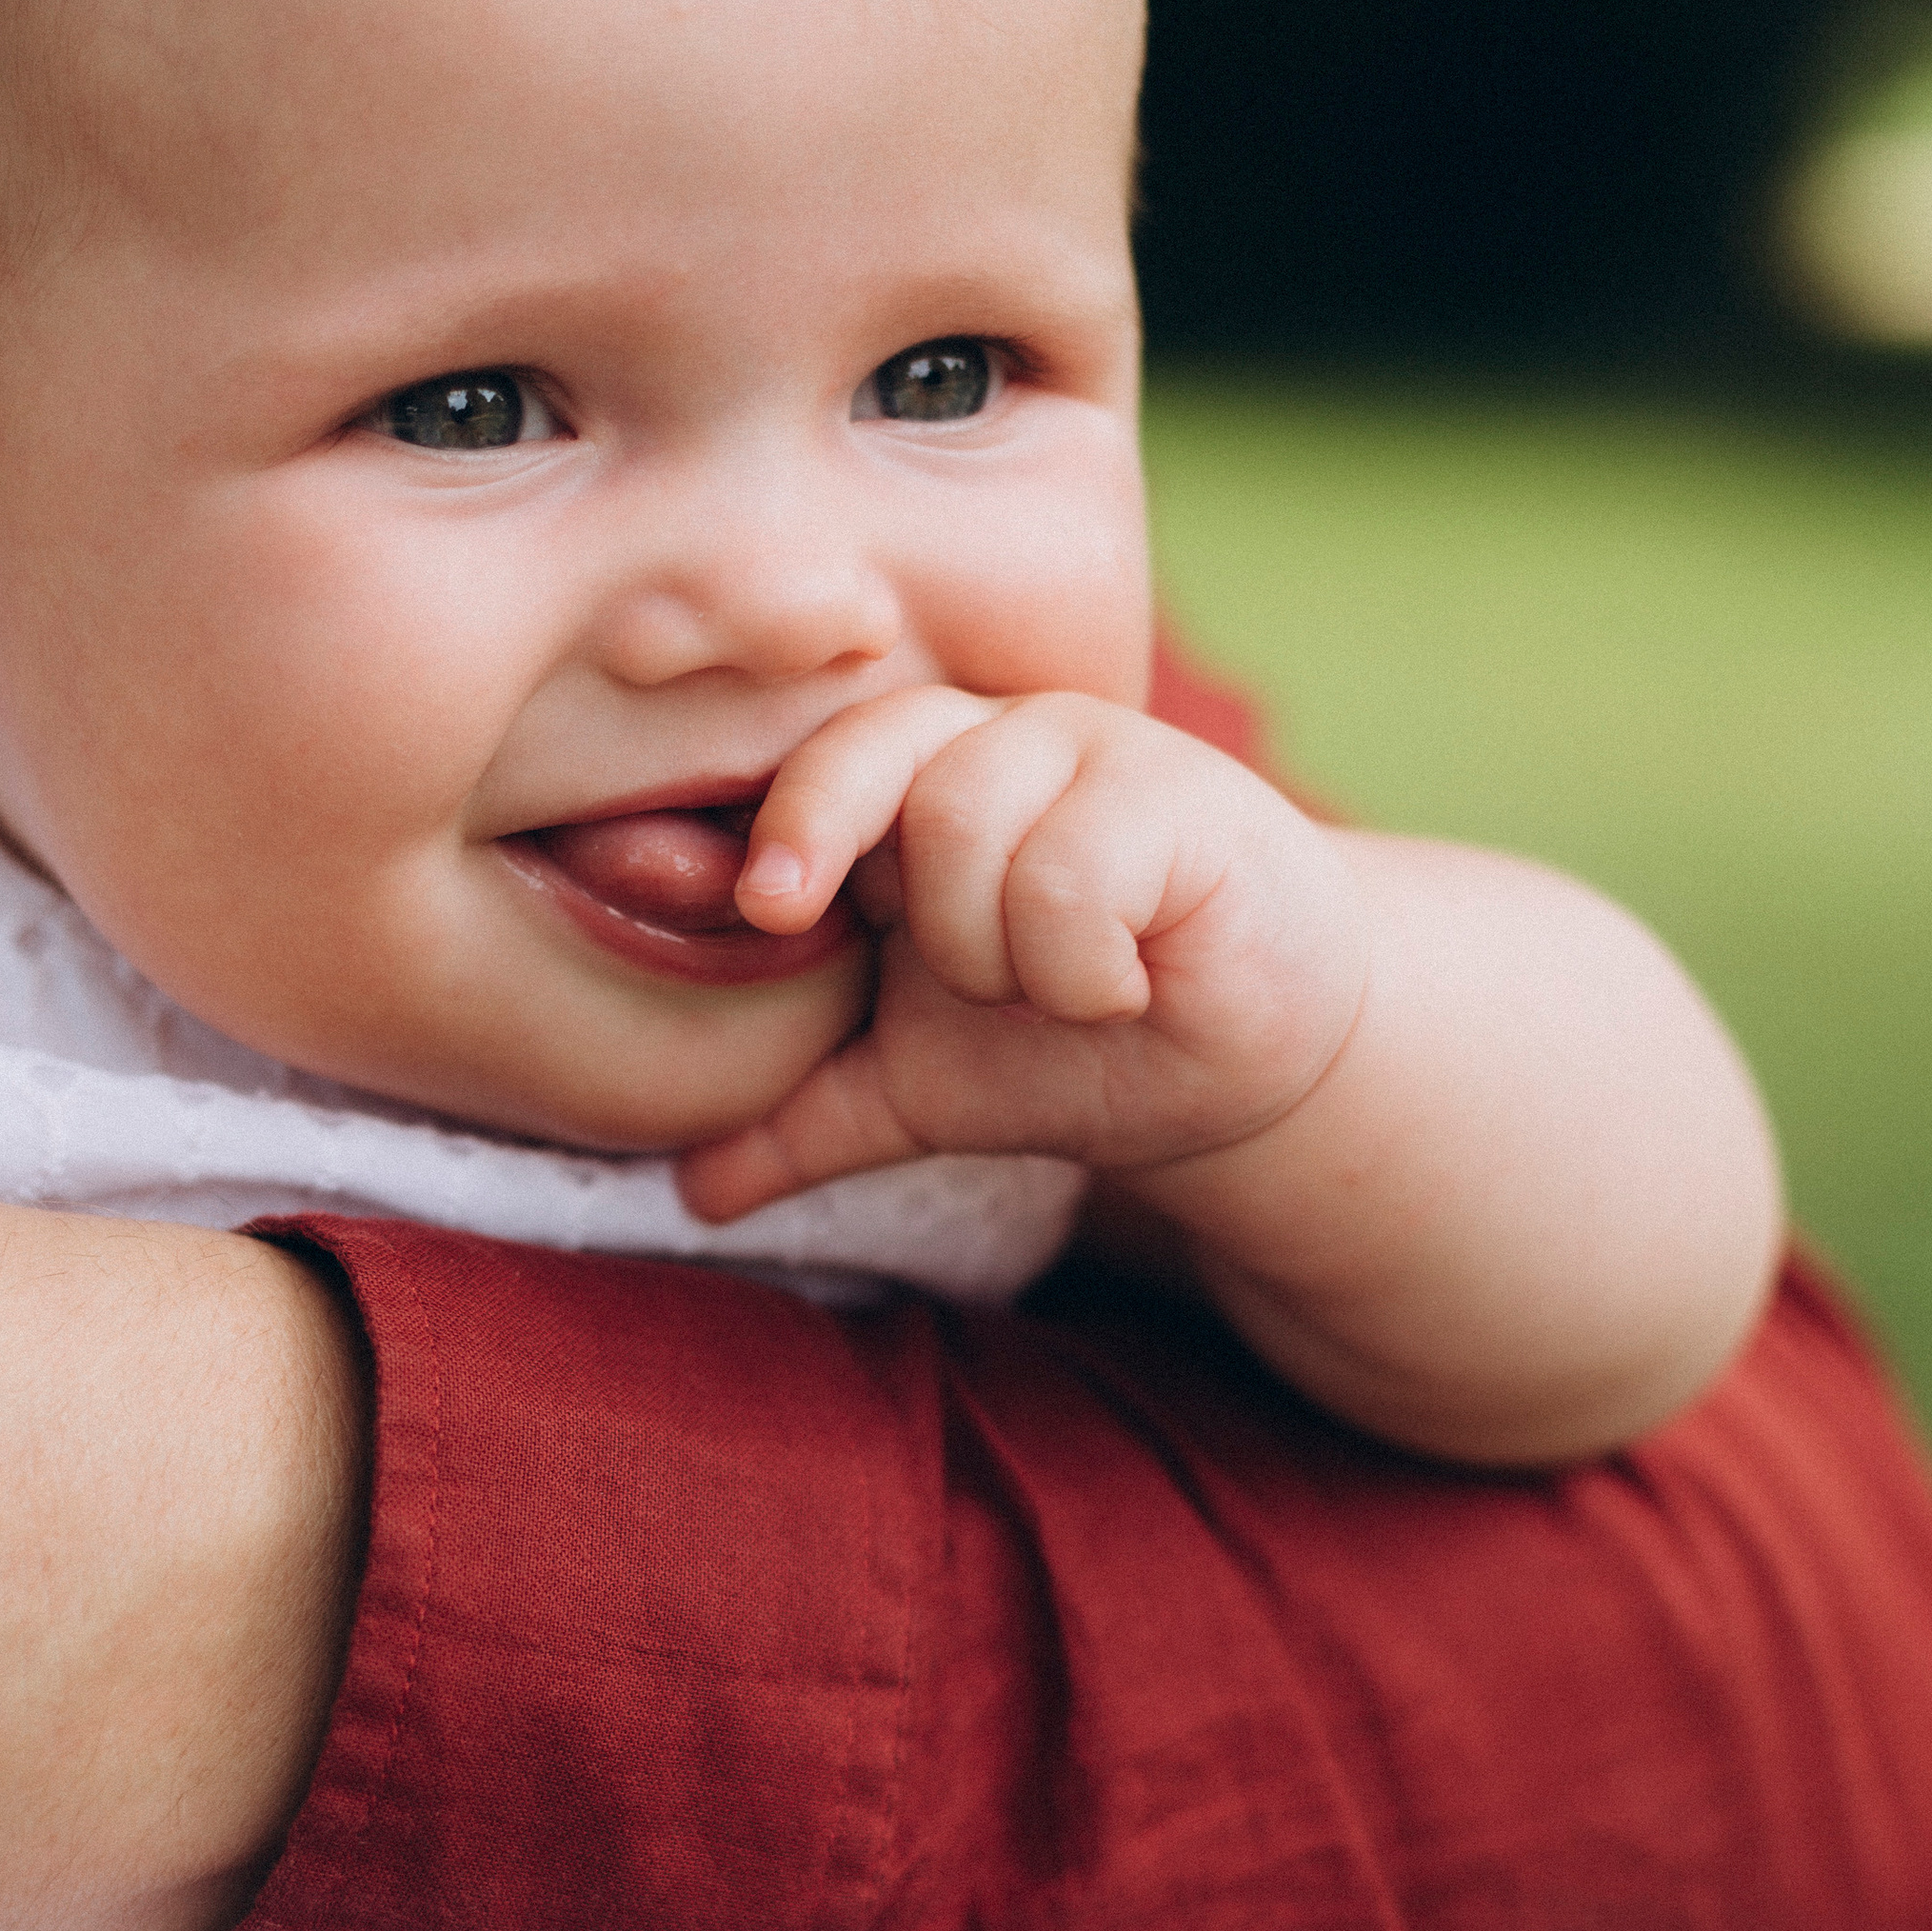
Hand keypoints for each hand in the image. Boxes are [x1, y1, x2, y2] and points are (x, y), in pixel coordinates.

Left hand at [677, 687, 1368, 1222]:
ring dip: (999, 955)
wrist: (1244, 1067)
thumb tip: (688, 1188)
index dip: (791, 823)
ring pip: (968, 820)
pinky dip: (1079, 965)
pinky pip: (1072, 868)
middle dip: (898, 898)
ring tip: (1059, 994)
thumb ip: (804, 1122)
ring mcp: (1094, 753)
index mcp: (917, 788)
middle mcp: (998, 742)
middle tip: (947, 978)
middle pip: (889, 772)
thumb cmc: (1073, 1050)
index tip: (771, 910)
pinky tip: (1124, 987)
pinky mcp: (1182, 793)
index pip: (825, 759)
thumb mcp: (918, 1093)